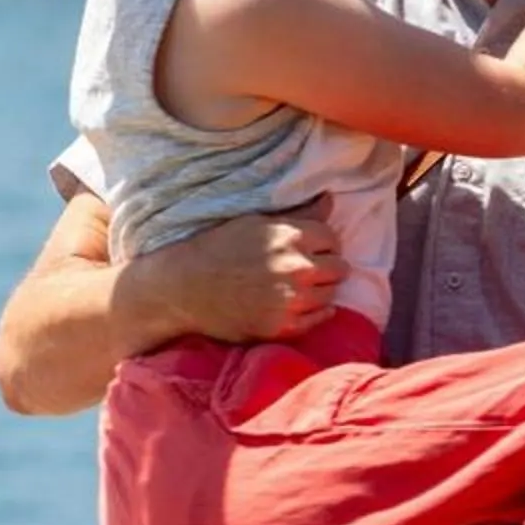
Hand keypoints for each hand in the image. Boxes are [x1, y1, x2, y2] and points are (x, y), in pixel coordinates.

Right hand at [144, 196, 343, 342]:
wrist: (184, 289)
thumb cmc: (216, 249)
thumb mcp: (254, 222)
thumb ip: (298, 214)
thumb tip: (330, 199)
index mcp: (290, 236)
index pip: (332, 237)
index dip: (322, 243)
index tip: (310, 249)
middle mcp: (297, 267)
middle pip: (339, 267)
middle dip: (327, 266)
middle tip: (307, 269)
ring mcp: (292, 299)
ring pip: (331, 294)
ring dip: (320, 290)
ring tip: (298, 288)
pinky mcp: (284, 326)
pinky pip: (319, 319)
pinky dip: (314, 313)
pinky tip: (296, 305)